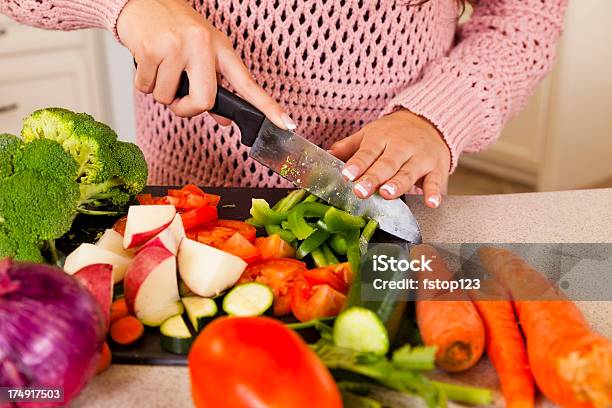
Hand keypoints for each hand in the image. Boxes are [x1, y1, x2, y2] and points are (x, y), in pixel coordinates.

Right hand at [117, 0, 293, 128]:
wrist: (142, 0)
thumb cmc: (176, 28)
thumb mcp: (204, 51)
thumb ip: (214, 86)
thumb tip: (223, 120)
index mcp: (221, 49)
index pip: (248, 83)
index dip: (268, 107)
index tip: (287, 124)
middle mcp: (202, 46)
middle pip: (204, 101)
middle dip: (187, 110)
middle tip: (179, 101)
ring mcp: (176, 47)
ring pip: (168, 98)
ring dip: (161, 91)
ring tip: (160, 67)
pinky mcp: (151, 49)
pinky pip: (145, 87)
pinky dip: (143, 82)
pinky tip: (147, 61)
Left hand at [328, 109, 450, 207]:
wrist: (431, 120)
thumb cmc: (395, 132)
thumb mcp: (370, 134)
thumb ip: (349, 147)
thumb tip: (326, 155)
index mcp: (381, 137)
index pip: (367, 152)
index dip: (357, 164)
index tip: (347, 175)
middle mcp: (401, 146)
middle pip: (387, 164)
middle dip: (374, 178)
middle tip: (361, 191)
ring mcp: (420, 157)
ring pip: (409, 172)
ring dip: (398, 184)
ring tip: (387, 194)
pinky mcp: (437, 168)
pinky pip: (436, 181)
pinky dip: (435, 192)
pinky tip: (431, 202)